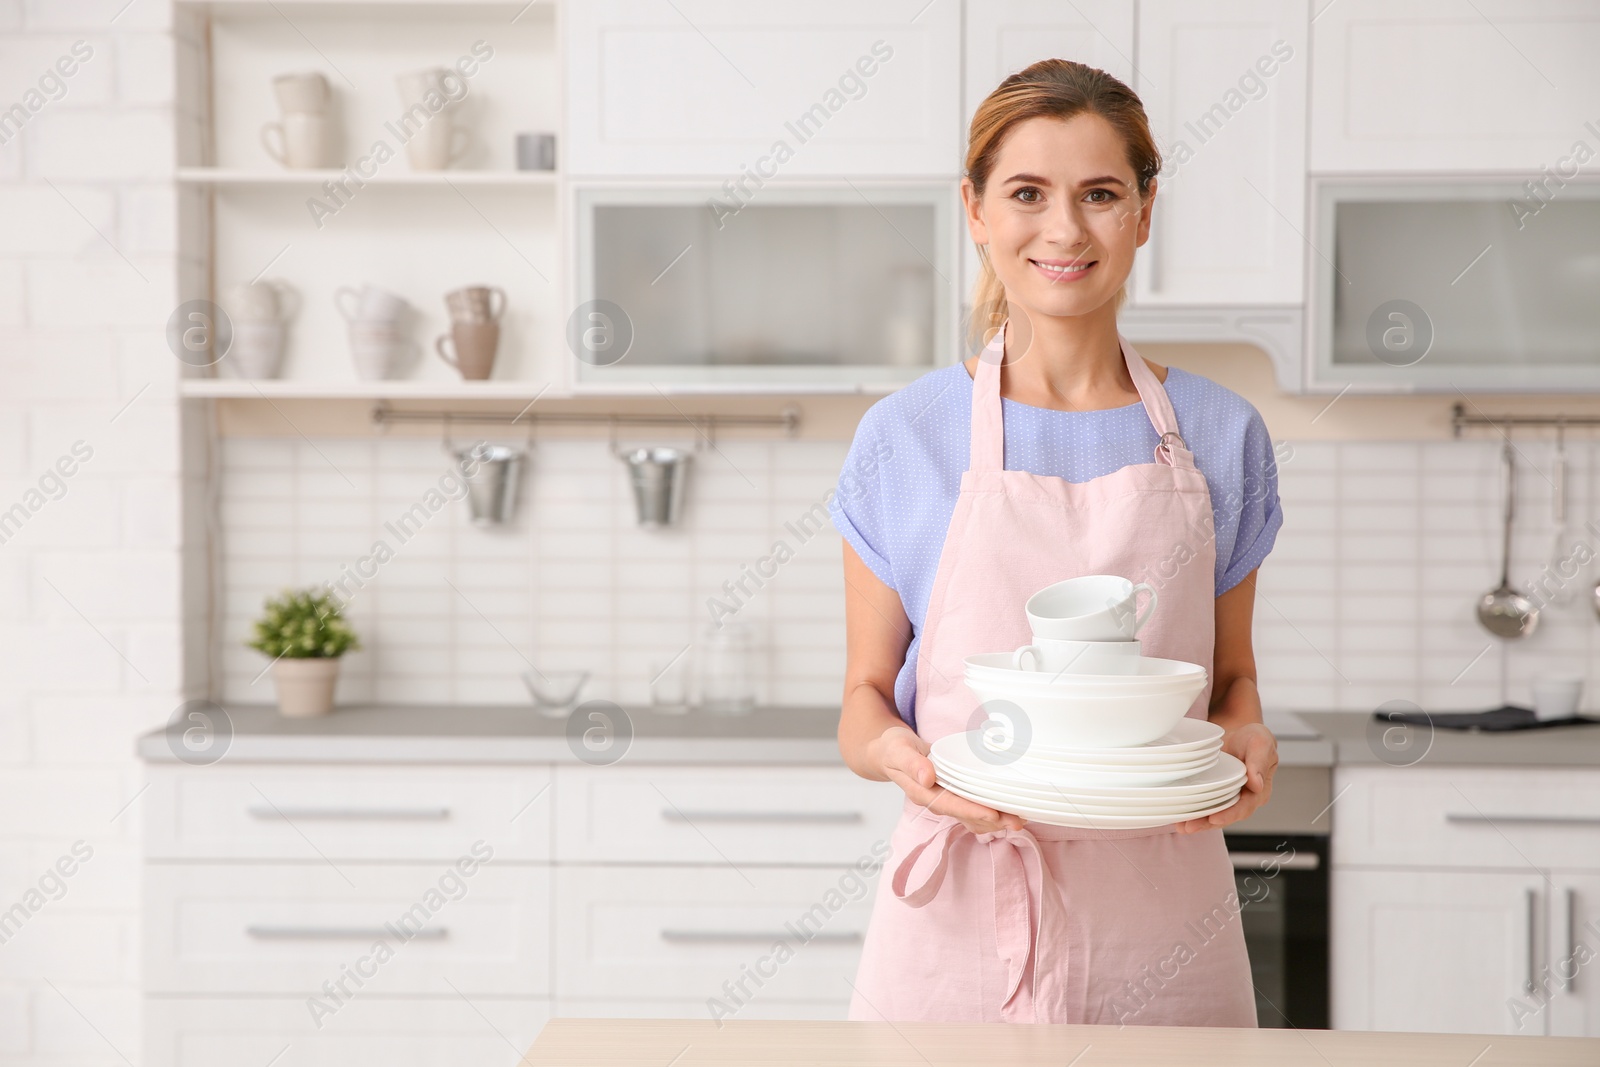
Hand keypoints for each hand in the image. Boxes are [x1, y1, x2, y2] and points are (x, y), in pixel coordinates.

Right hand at [870, 725, 1026, 835]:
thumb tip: (927, 777)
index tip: (993, 814)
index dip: (972, 811)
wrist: (888, 752)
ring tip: (1020, 818)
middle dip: (993, 820)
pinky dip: (991, 810)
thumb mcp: (898, 749)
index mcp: (922, 793)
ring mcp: (945, 799)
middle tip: (1018, 821)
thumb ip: (911, 763)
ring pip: (973, 816)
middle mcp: (936, 800)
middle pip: (967, 815)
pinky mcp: (953, 794)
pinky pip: (973, 807)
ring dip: (996, 820)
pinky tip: (1007, 808)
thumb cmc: (893, 749)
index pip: (951, 805)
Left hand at [1173, 720, 1276, 833]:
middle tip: (1189, 826)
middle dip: (1207, 823)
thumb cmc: (1252, 737)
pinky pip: (1204, 804)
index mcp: (1259, 791)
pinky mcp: (1214, 792)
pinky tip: (1179, 816)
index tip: (1214, 819)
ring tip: (1181, 826)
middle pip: (1226, 815)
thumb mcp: (1261, 743)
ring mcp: (1227, 796)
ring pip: (1213, 813)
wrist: (1238, 730)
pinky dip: (1193, 811)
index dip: (1229, 815)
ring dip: (1198, 822)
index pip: (1244, 807)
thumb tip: (1257, 785)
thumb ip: (1259, 762)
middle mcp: (1243, 798)